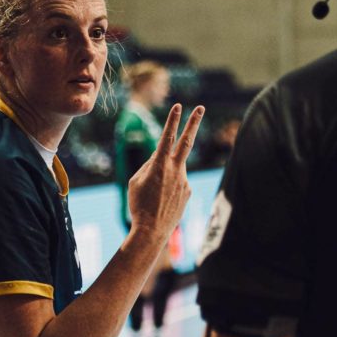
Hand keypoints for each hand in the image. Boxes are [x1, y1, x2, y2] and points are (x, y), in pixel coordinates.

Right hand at [127, 104, 203, 240]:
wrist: (152, 230)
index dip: (172, 121)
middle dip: (193, 123)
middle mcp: (176, 170)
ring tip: (155, 194)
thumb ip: (148, 164)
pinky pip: (176, 182)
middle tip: (201, 107)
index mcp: (160, 165)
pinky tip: (161, 201)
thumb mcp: (135, 180)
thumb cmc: (139, 204)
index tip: (178, 106)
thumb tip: (160, 154)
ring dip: (165, 175)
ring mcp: (184, 180)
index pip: (167, 137)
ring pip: (175, 168)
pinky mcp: (188, 191)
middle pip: (187, 141)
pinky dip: (168, 187)